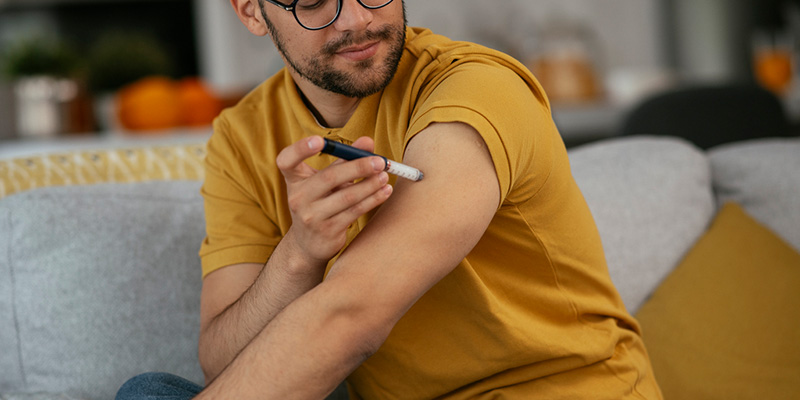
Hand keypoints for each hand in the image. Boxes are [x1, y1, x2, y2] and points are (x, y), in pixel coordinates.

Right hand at [276, 136, 392, 267]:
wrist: (309, 244)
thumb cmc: (319, 202)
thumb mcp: (325, 180)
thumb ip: (344, 159)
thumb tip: (368, 141)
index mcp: (294, 180)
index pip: (287, 161)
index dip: (301, 149)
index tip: (320, 140)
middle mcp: (298, 198)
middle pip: (329, 177)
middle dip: (358, 167)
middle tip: (380, 161)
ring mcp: (312, 217)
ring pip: (347, 196)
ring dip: (370, 184)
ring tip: (385, 175)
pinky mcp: (328, 231)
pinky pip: (355, 211)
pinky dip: (373, 199)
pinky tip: (384, 191)